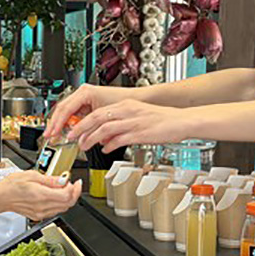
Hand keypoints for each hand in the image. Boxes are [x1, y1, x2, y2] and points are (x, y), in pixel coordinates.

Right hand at [0, 171, 82, 222]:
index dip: (75, 188)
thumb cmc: (11, 186)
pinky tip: (55, 195)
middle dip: (73, 193)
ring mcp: (41, 213)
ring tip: (62, 188)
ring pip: (63, 208)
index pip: (67, 196)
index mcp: (41, 195)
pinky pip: (55, 211)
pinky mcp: (38, 216)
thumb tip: (63, 180)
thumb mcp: (31, 175)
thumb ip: (50, 179)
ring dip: (67, 198)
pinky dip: (59, 203)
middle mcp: (42, 207)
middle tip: (72, 184)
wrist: (0, 198)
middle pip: (68, 204)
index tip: (77, 182)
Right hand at [44, 84, 131, 139]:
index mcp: (85, 92)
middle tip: (49, 135)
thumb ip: (89, 127)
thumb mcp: (103, 117)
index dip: (57, 123)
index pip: (65, 109)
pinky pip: (73, 113)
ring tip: (55, 135)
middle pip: (61, 109)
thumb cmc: (122, 102)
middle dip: (54, 123)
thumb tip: (78, 137)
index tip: (53, 133)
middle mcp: (82, 93)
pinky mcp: (86, 103)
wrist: (134, 99)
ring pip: (65, 111)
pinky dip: (68, 122)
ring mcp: (83, 97)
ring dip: (60, 124)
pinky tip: (66, 131)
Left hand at [70, 100, 191, 153]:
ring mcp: (133, 122)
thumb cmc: (163, 121)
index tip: (74, 129)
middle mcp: (127, 111)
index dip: (83, 121)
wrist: (182, 121)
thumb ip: (120, 128)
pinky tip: (105, 150)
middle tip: (72, 137)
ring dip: (91, 138)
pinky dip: (109, 145)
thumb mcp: (137, 118)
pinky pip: (120, 139)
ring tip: (84, 146)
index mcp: (126, 105)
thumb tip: (105, 140)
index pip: (97, 111)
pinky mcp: (140, 133)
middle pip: (96, 117)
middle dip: (81, 128)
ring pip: (105, 128)